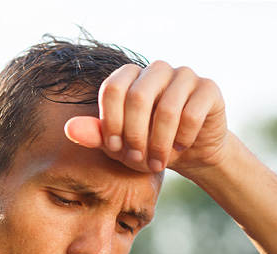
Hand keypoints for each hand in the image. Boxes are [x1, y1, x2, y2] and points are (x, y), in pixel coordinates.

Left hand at [64, 62, 228, 173]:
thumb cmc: (147, 145)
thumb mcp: (118, 145)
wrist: (186, 153)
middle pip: (138, 97)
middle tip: (138, 159)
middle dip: (136, 136)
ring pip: (168, 108)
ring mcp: (184, 75)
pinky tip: (181, 147)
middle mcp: (156, 69)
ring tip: (158, 161)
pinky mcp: (208, 88)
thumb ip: (96, 135)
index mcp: (130, 77)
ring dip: (160, 144)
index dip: (112, 123)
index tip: (117, 148)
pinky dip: (183, 138)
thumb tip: (68, 128)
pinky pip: (192, 114)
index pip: (112, 89)